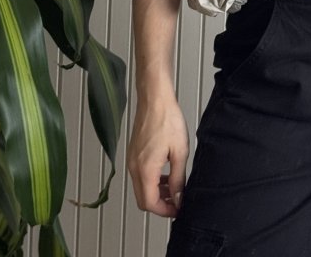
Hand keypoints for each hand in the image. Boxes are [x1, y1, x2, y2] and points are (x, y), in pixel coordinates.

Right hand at [127, 94, 189, 217]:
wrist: (155, 99)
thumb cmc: (167, 119)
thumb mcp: (179, 151)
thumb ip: (178, 178)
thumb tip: (178, 198)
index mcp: (145, 170)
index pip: (150, 203)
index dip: (165, 211)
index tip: (178, 209)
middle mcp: (134, 168)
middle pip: (142, 199)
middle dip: (160, 204)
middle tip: (177, 201)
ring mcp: (131, 160)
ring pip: (141, 188)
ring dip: (156, 192)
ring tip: (174, 187)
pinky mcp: (133, 153)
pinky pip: (140, 175)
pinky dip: (151, 180)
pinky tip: (165, 173)